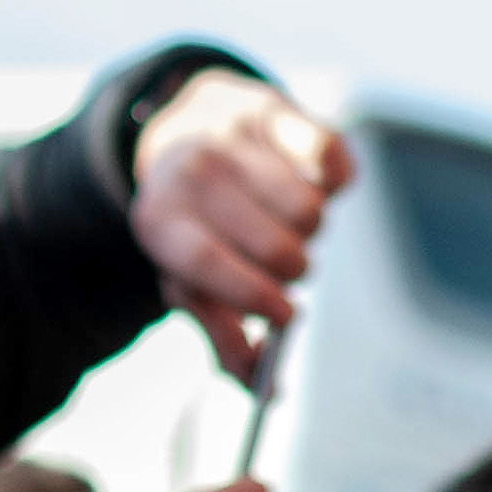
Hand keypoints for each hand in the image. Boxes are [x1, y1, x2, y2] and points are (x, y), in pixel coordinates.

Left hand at [131, 71, 350, 382]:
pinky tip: (310, 183)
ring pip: (310, 209)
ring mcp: (232, 134)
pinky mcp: (275, 108)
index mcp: (157, 221)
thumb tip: (264, 384)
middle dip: (291, 268)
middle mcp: (189, 172)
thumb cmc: (197, 223)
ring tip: (287, 220)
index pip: (208, 266)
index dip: (255, 297)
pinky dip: (334, 181)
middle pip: (273, 245)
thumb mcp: (188, 278)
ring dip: (311, 228)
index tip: (287, 315)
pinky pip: (330, 158)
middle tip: (282, 262)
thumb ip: (224, 335)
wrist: (187, 127)